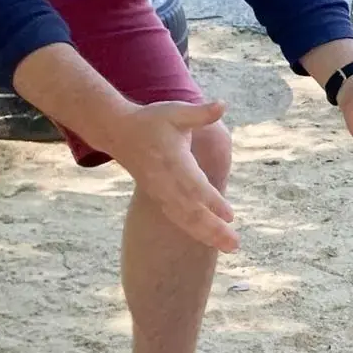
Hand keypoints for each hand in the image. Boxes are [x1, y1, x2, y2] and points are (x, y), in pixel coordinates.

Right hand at [104, 99, 239, 252]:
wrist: (117, 132)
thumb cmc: (151, 120)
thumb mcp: (175, 111)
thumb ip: (200, 113)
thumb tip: (222, 104)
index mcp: (173, 161)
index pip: (194, 185)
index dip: (211, 201)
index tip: (230, 215)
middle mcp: (166, 181)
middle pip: (191, 210)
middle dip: (213, 229)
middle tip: (235, 244)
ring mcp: (160, 192)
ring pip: (184, 219)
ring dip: (207, 235)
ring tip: (230, 247)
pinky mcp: (159, 197)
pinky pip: (177, 218)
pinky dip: (193, 231)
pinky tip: (211, 241)